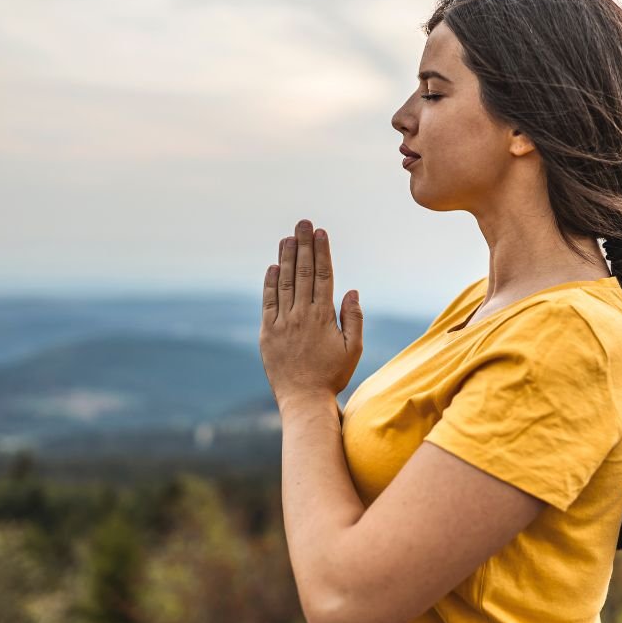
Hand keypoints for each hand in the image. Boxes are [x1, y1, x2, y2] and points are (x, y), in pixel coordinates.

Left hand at [259, 219, 363, 409]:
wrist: (303, 399)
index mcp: (323, 316)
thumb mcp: (354, 349)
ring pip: (284, 282)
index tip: (321, 233)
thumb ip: (354, 318)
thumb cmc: (332, 375)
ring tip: (288, 237)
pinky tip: (273, 266)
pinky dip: (270, 283)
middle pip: (303, 272)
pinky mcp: (267, 332)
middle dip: (303, 245)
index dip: (322, 252)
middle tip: (303, 223)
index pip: (323, 276)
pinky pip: (268, 302)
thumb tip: (352, 290)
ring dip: (286, 257)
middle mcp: (301, 315)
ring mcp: (282, 322)